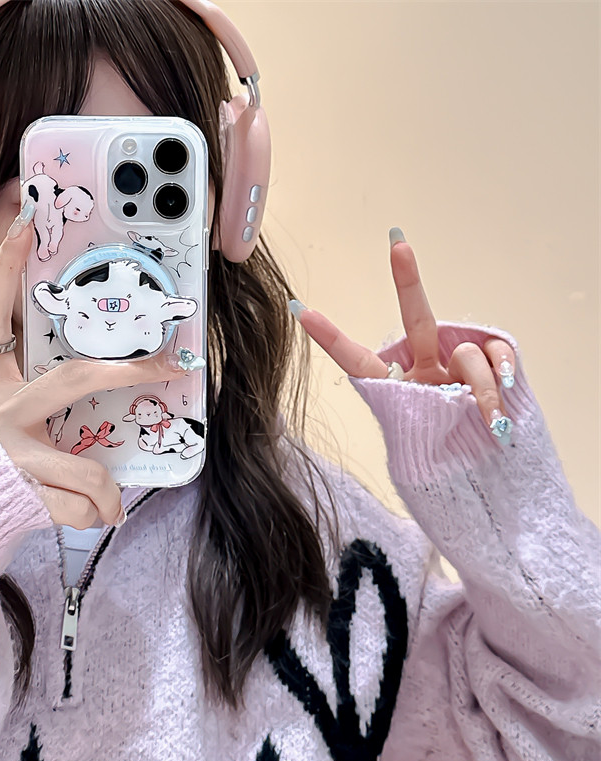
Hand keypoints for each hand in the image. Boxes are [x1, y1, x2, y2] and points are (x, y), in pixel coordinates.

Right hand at [0, 210, 187, 527]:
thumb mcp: (3, 412)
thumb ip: (37, 391)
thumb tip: (102, 371)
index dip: (5, 270)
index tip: (24, 223)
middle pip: (75, 380)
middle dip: (129, 373)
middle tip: (165, 367)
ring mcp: (8, 456)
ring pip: (87, 471)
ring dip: (107, 493)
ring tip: (112, 503)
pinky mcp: (19, 497)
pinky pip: (78, 507)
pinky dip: (92, 516)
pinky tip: (89, 517)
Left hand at [290, 228, 515, 443]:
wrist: (485, 469)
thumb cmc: (445, 456)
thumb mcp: (425, 443)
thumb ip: (442, 412)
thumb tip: (479, 386)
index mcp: (394, 387)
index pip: (356, 359)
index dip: (331, 337)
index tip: (300, 310)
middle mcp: (424, 368)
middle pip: (416, 318)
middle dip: (408, 280)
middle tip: (398, 244)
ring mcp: (457, 364)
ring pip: (469, 357)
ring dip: (482, 389)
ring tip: (487, 419)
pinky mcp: (492, 362)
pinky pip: (497, 353)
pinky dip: (504, 372)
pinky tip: (506, 389)